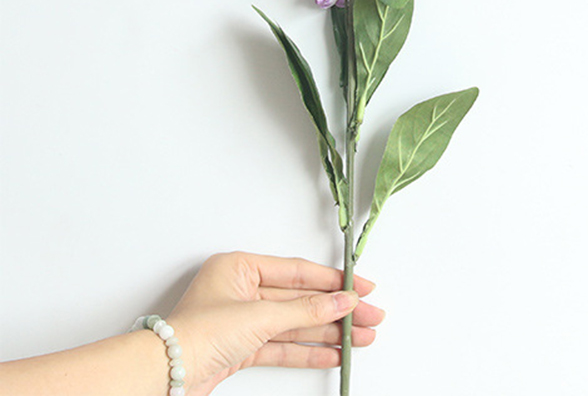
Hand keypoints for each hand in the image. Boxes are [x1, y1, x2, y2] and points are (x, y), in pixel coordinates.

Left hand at [168, 251, 384, 394]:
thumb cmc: (198, 334)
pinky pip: (282, 346)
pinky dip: (307, 350)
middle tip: (369, 316)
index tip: (360, 288)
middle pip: (299, 299)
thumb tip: (342, 301)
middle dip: (336, 310)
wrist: (164, 375)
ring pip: (294, 324)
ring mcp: (241, 321)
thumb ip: (306, 311)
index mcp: (240, 267)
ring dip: (328, 332)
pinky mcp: (240, 349)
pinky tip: (332, 352)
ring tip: (360, 338)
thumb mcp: (260, 316)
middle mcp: (241, 290)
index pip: (297, 272)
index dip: (333, 281)